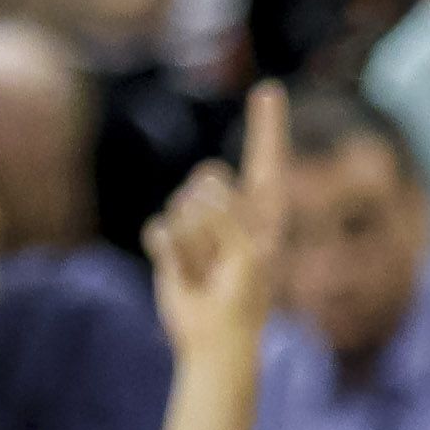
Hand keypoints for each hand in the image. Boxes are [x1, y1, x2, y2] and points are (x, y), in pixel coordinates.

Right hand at [147, 89, 288, 361]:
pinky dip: (170, 253)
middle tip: (224, 260)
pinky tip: (185, 275)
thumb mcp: (247, 252)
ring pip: (182, 207)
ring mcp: (197, 224)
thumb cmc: (242, 298)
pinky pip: (160, 229)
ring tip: (207, 272)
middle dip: (212, 221)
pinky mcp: (170, 242)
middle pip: (209, 181)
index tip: (269, 89)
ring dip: (194, 245)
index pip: (266, 160)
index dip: (267, 126)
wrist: (214, 341)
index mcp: (262, 213)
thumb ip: (226, 212)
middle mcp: (230, 210)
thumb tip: (196, 187)